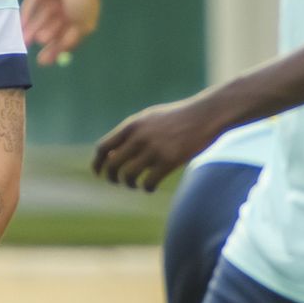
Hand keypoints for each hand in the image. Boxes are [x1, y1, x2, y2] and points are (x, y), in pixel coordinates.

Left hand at [21, 0, 100, 66]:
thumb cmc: (82, 0)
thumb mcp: (83, 25)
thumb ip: (71, 39)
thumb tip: (62, 51)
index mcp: (77, 17)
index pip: (64, 36)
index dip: (55, 49)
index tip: (45, 61)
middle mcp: (64, 8)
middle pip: (51, 27)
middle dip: (43, 39)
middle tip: (35, 51)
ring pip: (40, 17)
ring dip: (32, 29)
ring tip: (25, 41)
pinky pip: (31, 4)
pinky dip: (26, 15)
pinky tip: (20, 26)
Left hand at [93, 98, 219, 190]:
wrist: (206, 115)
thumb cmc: (178, 117)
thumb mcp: (151, 119)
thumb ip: (132, 133)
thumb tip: (113, 155)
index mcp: (132, 125)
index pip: (103, 148)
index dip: (97, 163)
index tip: (99, 173)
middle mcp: (139, 136)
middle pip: (112, 165)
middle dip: (111, 177)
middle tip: (118, 182)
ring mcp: (154, 149)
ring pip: (128, 176)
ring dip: (129, 184)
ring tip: (136, 184)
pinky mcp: (169, 161)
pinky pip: (148, 182)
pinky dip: (146, 188)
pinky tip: (151, 186)